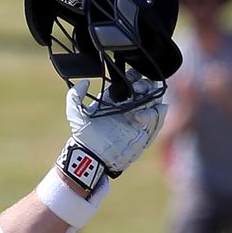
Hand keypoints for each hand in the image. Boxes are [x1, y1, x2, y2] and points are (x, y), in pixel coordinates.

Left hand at [58, 72, 167, 189]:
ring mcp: (137, 120)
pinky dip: (154, 114)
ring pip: (154, 103)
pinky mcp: (144, 132)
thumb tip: (84, 81)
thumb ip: (74, 96)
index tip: (132, 75)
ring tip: (144, 98)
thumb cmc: (84, 136)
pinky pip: (156, 120)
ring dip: (152, 98)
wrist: (92, 157)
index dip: (134, 77)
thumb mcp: (75, 114)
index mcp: (114, 100)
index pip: (129, 83)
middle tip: (140, 86)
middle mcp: (128, 108)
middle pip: (145, 91)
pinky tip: (142, 115)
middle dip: (146, 85)